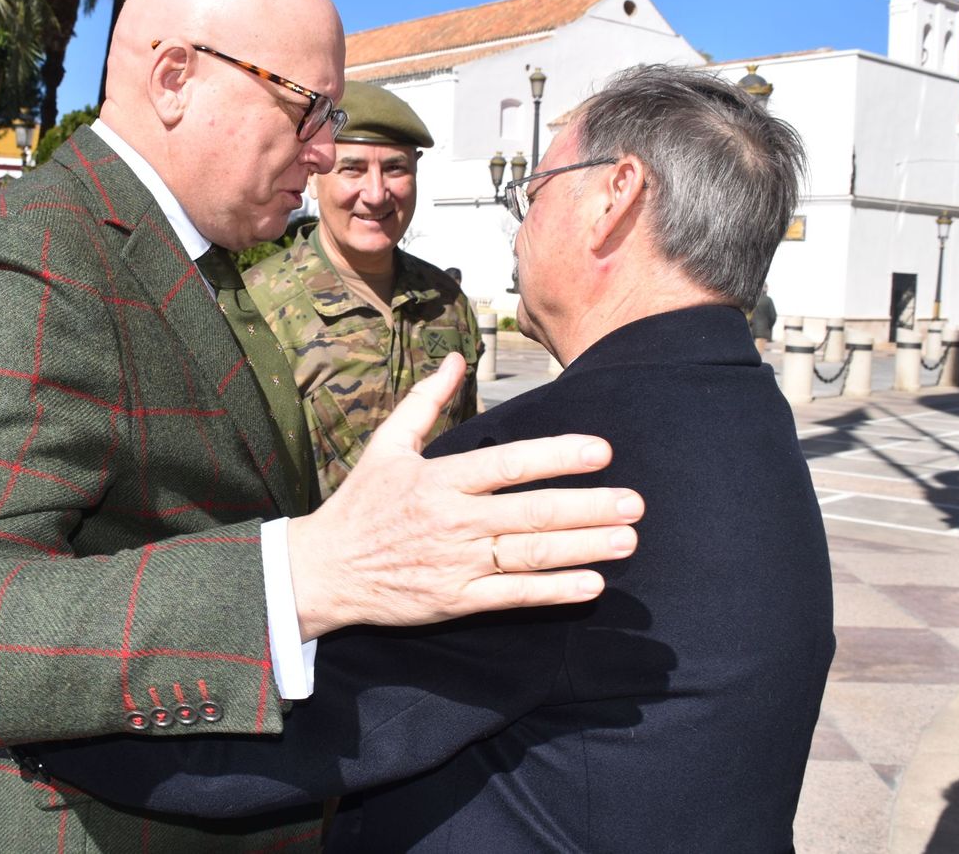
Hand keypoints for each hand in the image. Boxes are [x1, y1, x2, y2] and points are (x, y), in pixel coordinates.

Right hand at [288, 353, 640, 639]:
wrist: (323, 570)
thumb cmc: (359, 505)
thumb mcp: (386, 446)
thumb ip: (425, 401)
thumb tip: (457, 358)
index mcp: (439, 479)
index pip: (508, 463)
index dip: (557, 456)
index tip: (602, 451)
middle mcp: (452, 520)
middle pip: (530, 512)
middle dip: (588, 507)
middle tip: (635, 502)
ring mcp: (456, 562)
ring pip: (529, 554)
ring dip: (583, 547)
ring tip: (627, 540)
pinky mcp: (456, 599)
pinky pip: (513, 595)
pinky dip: (554, 591)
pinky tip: (591, 583)